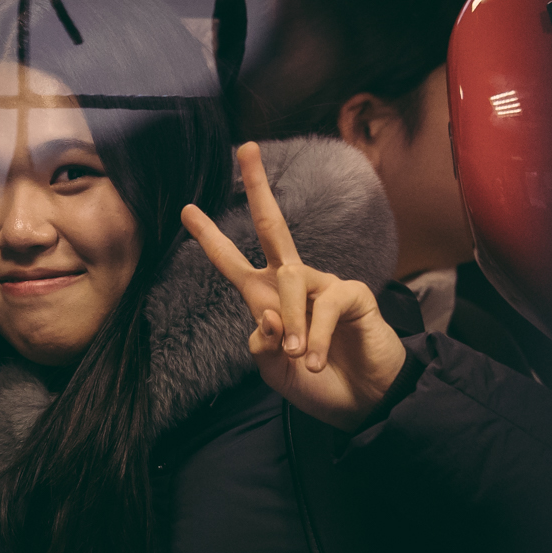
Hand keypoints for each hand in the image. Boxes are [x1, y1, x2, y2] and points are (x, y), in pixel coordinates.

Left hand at [180, 142, 408, 430]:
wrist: (364, 404)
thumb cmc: (319, 385)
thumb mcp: (274, 370)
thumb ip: (261, 344)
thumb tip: (266, 316)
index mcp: (267, 299)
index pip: (234, 263)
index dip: (211, 238)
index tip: (187, 210)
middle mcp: (293, 283)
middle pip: (273, 227)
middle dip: (258, 188)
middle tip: (246, 148)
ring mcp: (324, 285)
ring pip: (290, 283)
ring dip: (292, 324)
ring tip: (300, 359)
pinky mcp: (353, 294)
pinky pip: (325, 305)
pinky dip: (315, 337)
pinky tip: (317, 360)